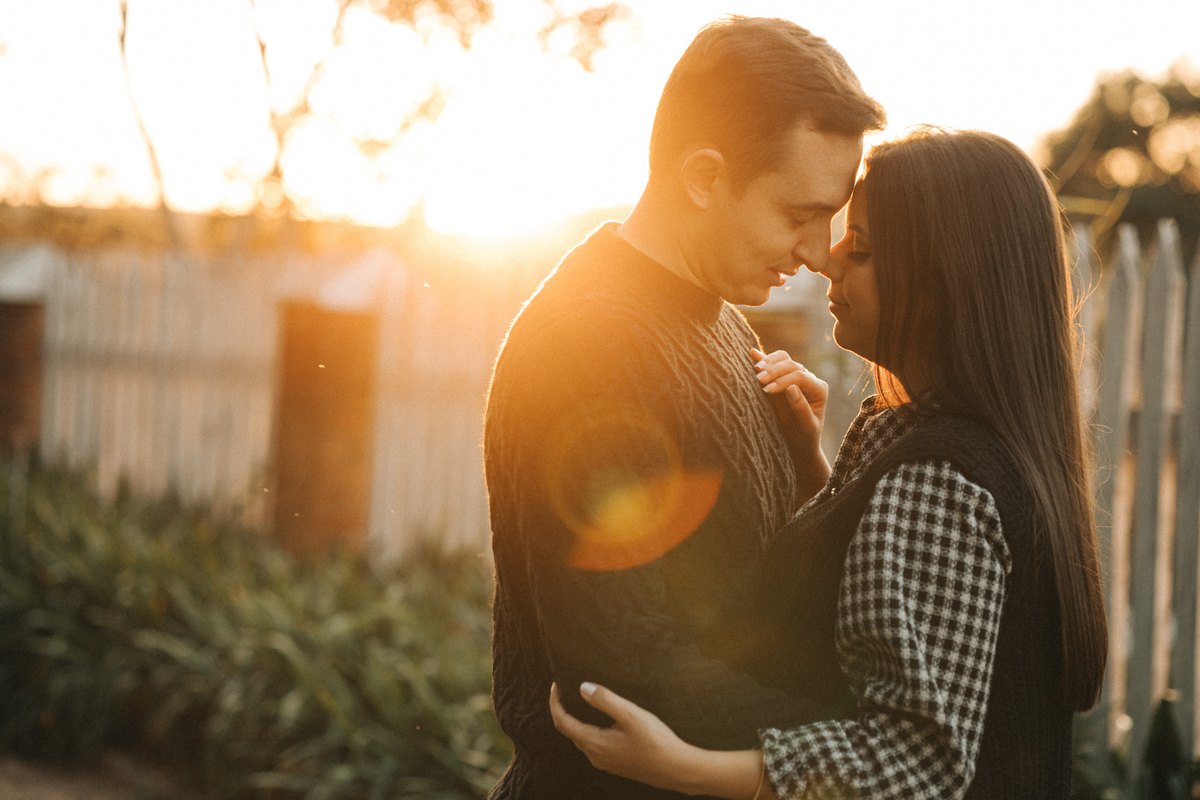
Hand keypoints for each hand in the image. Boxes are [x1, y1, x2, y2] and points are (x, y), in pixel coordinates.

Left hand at [549, 683, 769, 798]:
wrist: (677, 769)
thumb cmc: (657, 742)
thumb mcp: (631, 715)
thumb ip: (605, 700)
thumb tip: (583, 687)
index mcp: (595, 743)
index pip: (562, 722)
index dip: (555, 703)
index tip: (556, 685)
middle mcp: (596, 756)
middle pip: (570, 731)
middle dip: (564, 710)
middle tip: (566, 689)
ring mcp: (606, 763)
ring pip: (583, 739)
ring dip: (578, 720)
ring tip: (583, 701)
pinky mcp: (616, 764)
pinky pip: (595, 745)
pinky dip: (590, 729)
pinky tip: (604, 721)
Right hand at [750, 349, 830, 502]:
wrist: (799, 442)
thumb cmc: (805, 436)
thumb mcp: (807, 427)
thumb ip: (801, 408)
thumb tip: (792, 388)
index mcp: (819, 389)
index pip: (800, 376)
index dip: (783, 380)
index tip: (767, 390)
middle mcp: (809, 379)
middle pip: (791, 364)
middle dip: (774, 370)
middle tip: (758, 380)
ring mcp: (795, 376)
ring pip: (784, 359)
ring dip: (769, 362)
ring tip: (756, 370)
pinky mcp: (782, 378)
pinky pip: (774, 364)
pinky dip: (763, 358)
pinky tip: (752, 354)